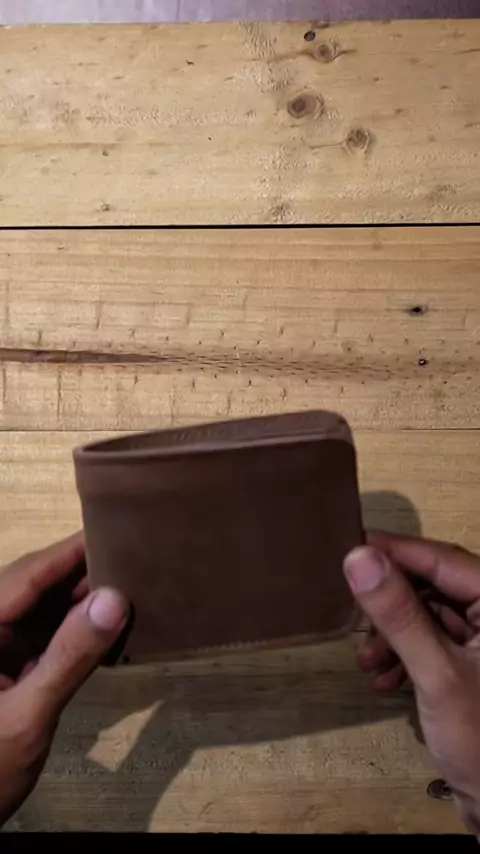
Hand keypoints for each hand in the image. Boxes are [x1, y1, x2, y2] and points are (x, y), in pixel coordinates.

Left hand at [0, 534, 128, 825]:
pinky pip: (43, 637)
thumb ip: (69, 657)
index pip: (25, 575)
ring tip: (130, 586)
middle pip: (34, 587)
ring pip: (41, 610)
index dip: (69, 551)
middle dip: (81, 573)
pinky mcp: (6, 668)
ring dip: (80, 602)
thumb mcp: (27, 716)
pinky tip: (106, 626)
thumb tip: (114, 600)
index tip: (114, 530)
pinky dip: (74, 632)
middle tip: (134, 558)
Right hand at [343, 532, 479, 835]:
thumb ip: (399, 614)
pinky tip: (384, 680)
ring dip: (396, 635)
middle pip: (436, 586)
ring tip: (366, 661)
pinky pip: (437, 644)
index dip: (396, 550)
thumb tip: (358, 557)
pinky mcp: (476, 667)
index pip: (444, 559)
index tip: (351, 545)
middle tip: (352, 609)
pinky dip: (408, 657)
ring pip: (432, 616)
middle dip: (393, 603)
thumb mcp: (436, 673)